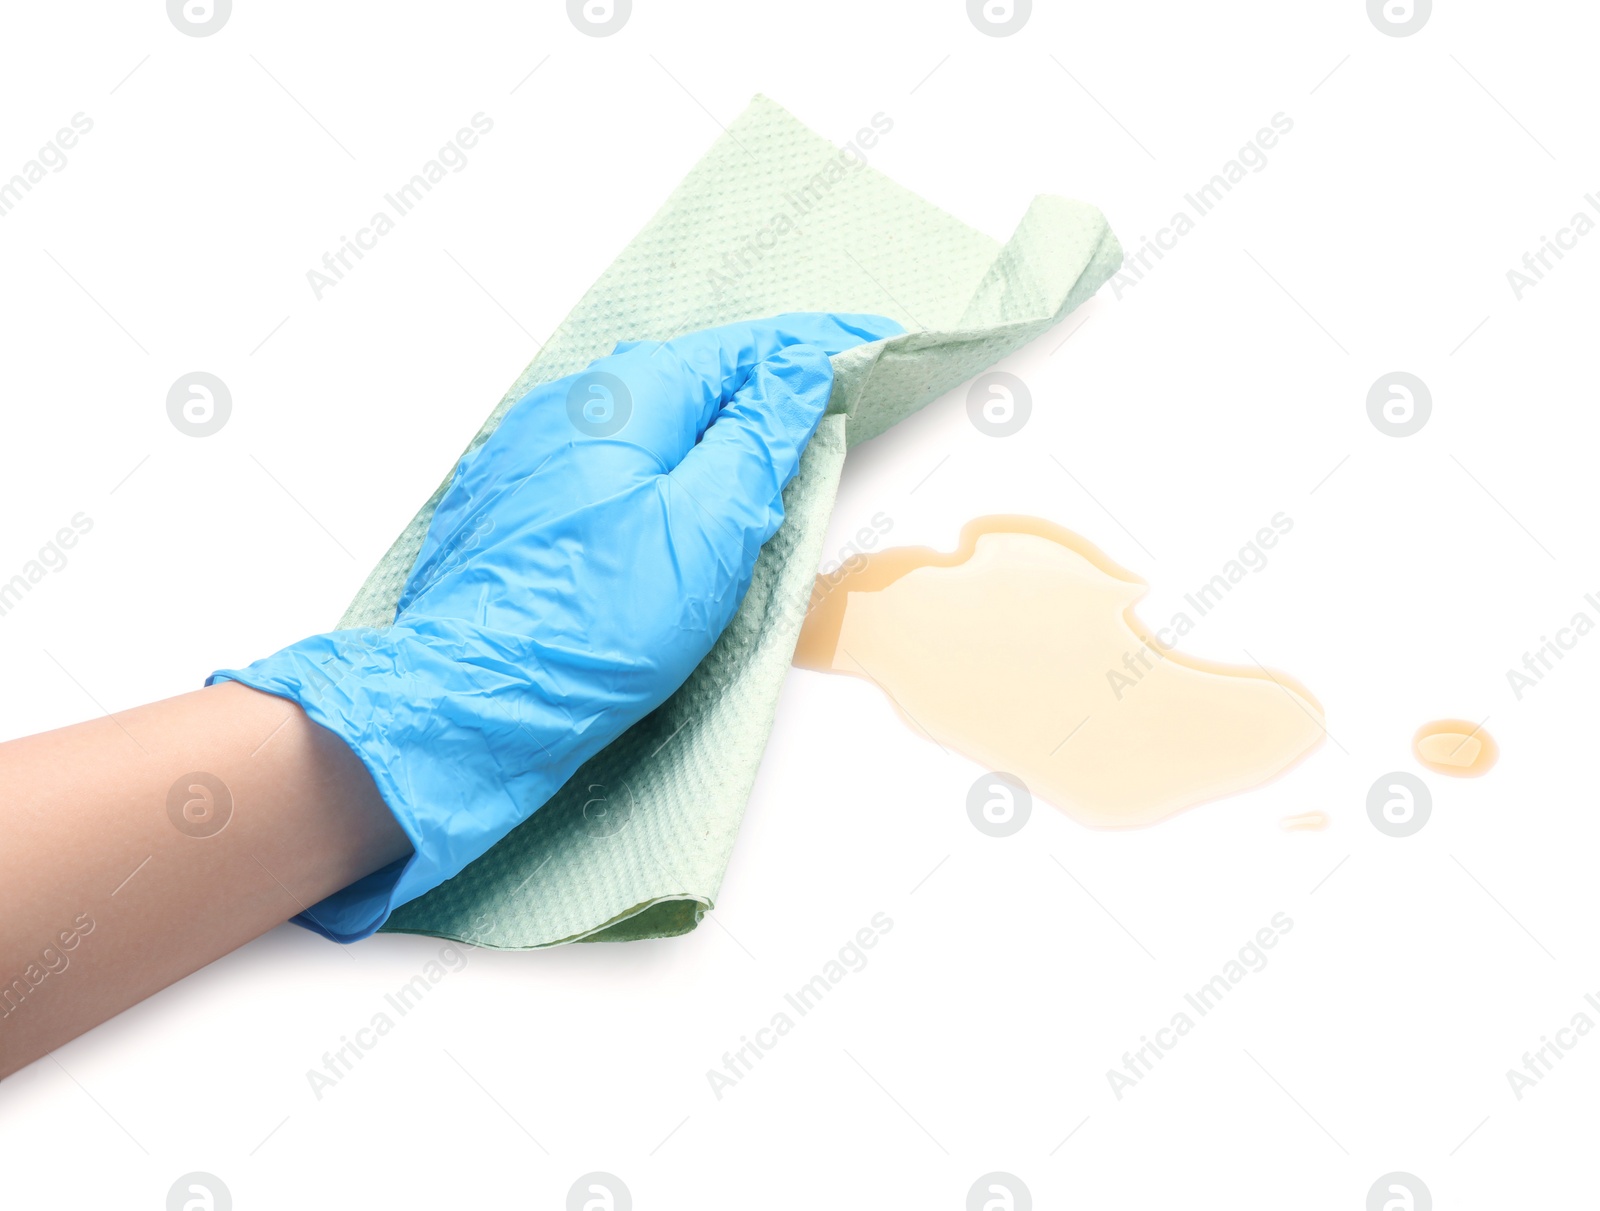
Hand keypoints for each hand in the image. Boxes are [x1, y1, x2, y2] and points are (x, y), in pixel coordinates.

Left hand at [210, 312, 903, 939]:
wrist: (472, 705)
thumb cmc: (587, 628)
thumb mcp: (709, 527)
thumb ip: (760, 436)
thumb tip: (800, 369)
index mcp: (627, 396)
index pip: (749, 346)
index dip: (821, 345)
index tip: (878, 342)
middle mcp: (573, 406)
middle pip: (701, 378)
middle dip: (770, 388)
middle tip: (837, 402)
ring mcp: (537, 453)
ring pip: (656, 424)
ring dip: (718, 433)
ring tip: (774, 455)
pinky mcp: (522, 504)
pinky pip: (615, 463)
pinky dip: (666, 472)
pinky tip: (687, 506)